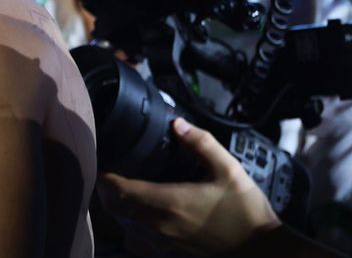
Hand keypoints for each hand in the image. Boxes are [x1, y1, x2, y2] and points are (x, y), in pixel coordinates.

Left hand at [97, 118, 280, 255]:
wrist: (263, 251)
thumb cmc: (247, 211)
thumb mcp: (229, 170)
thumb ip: (202, 143)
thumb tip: (177, 123)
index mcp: (169, 201)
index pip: (119, 189)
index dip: (106, 175)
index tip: (105, 162)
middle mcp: (159, 224)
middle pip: (115, 207)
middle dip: (108, 190)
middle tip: (111, 173)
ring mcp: (163, 242)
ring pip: (125, 224)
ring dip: (119, 208)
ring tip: (124, 191)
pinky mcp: (171, 252)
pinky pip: (139, 240)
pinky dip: (133, 226)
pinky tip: (143, 214)